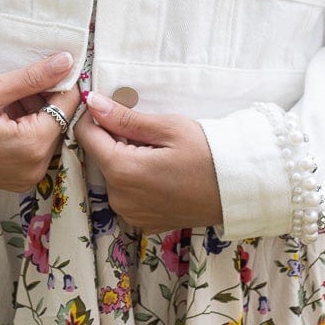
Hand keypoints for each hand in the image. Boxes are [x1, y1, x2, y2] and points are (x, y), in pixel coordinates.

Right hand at [0, 52, 74, 192]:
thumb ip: (32, 77)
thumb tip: (68, 62)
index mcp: (32, 148)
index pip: (67, 106)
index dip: (60, 81)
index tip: (46, 63)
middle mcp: (35, 169)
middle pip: (58, 121)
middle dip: (42, 97)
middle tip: (13, 83)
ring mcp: (24, 178)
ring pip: (45, 132)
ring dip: (31, 111)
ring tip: (1, 99)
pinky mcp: (14, 179)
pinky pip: (31, 146)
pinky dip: (23, 127)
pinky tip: (0, 115)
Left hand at [74, 90, 223, 231]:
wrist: (238, 190)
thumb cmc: (207, 153)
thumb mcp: (168, 127)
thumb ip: (125, 117)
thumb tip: (93, 102)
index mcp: (122, 171)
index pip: (86, 135)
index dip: (96, 116)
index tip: (116, 108)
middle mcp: (119, 198)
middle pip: (100, 156)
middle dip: (115, 138)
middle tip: (148, 131)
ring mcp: (130, 213)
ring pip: (112, 175)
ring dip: (125, 159)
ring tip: (157, 152)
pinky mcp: (142, 222)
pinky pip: (126, 194)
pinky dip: (135, 180)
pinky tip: (160, 173)